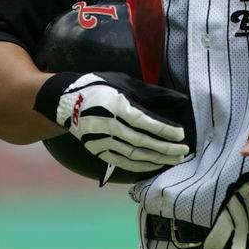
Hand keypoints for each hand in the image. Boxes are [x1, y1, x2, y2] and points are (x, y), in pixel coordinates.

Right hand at [33, 71, 188, 173]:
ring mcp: (102, 141)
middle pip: (142, 142)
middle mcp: (109, 126)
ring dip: (156, 159)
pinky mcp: (97, 151)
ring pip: (134, 155)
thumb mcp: (124, 82)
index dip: (164, 130)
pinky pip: (122, 162)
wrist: (64, 101)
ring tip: (175, 160)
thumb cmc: (99, 86)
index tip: (180, 134)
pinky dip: (140, 166)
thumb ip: (151, 92)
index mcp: (116, 106)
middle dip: (165, 148)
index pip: (145, 122)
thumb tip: (178, 98)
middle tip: (184, 151)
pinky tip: (154, 165)